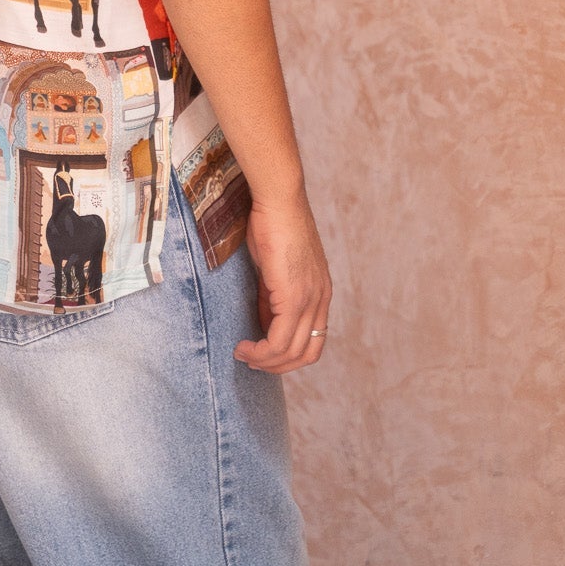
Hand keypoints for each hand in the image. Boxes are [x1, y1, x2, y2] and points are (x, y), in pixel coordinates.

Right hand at [233, 188, 332, 375]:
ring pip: (291, 352)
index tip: (264, 353)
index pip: (314, 341)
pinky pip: (279, 340)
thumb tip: (264, 323)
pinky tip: (245, 347)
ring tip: (243, 354)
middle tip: (252, 360)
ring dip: (265, 362)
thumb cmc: (274, 224)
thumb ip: (273, 297)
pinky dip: (261, 351)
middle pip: (306, 354)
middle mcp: (321, 299)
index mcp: (321, 292)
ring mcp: (310, 299)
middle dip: (277, 366)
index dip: (289, 355)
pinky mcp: (293, 296)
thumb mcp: (276, 268)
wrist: (279, 199)